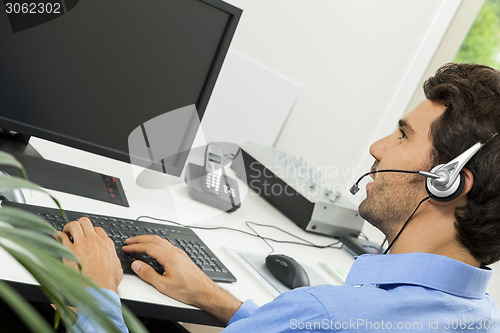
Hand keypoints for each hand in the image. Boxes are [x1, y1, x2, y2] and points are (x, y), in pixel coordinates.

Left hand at [59, 218, 122, 292]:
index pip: (97, 229)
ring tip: (66, 232)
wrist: (100, 287)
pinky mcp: (70, 251)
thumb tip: (113, 261)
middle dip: (79, 224)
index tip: (87, 235)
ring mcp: (81, 244)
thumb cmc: (108, 280)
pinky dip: (58, 235)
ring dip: (68, 227)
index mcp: (106, 243)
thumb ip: (114, 259)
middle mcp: (94, 240)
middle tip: (75, 230)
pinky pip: (61, 237)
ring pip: (73, 225)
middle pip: (85, 222)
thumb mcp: (117, 266)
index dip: (91, 231)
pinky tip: (56, 237)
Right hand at [122, 235, 241, 322]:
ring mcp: (179, 253)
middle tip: (129, 242)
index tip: (126, 247)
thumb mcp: (164, 286)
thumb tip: (136, 265)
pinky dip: (156, 243)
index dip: (135, 246)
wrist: (204, 291)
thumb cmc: (188, 290)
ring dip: (148, 240)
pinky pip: (166, 245)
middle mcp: (175, 252)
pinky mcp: (182, 256)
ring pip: (161, 241)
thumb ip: (148, 274)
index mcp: (170, 257)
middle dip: (140, 239)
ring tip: (138, 243)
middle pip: (154, 239)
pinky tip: (154, 248)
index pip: (148, 247)